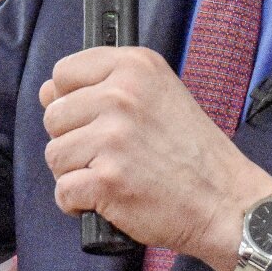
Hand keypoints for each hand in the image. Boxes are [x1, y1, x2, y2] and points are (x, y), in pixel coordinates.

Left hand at [39, 46, 271, 270]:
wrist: (224, 201)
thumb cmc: (191, 151)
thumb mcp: (158, 96)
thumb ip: (103, 87)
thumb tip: (47, 92)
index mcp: (135, 67)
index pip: (64, 73)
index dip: (71, 100)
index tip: (95, 118)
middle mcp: (121, 95)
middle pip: (54, 117)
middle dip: (73, 141)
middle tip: (111, 154)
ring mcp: (113, 137)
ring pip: (55, 155)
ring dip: (76, 173)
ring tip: (113, 175)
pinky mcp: (107, 180)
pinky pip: (63, 191)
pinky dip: (79, 204)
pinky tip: (108, 199)